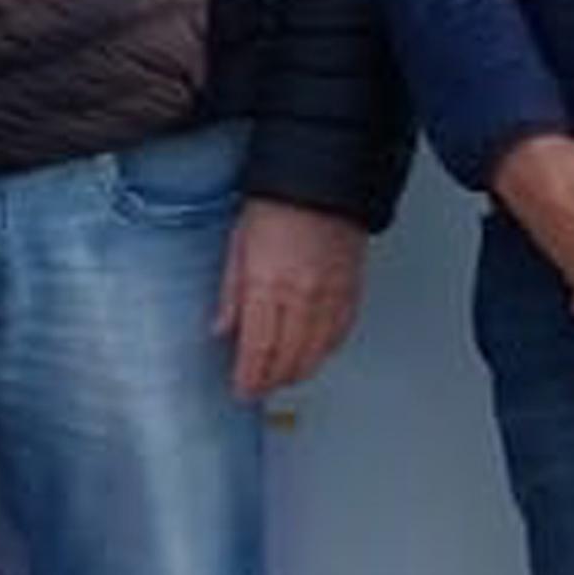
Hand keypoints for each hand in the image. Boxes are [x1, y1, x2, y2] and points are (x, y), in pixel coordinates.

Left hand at [214, 198, 364, 400]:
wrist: (320, 183)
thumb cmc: (276, 208)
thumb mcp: (237, 247)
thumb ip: (231, 294)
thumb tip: (221, 329)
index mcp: (267, 286)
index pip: (258, 349)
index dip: (250, 378)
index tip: (242, 390)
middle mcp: (301, 296)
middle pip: (288, 358)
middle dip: (272, 381)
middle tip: (260, 388)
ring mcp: (330, 296)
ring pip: (317, 353)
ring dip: (299, 371)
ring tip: (283, 377)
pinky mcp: (351, 291)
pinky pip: (341, 333)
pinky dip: (326, 350)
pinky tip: (315, 353)